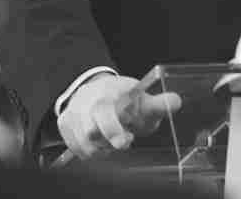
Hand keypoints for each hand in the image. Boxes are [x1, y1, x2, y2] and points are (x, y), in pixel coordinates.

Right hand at [56, 73, 181, 159]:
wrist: (93, 89)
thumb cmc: (122, 99)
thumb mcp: (141, 99)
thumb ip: (158, 104)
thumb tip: (176, 102)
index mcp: (108, 92)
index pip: (105, 111)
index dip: (114, 130)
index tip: (126, 141)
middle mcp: (87, 102)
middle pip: (90, 132)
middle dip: (108, 142)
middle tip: (124, 141)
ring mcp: (73, 113)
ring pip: (84, 145)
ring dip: (102, 149)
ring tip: (113, 140)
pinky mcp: (64, 124)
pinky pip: (76, 148)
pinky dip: (91, 151)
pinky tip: (100, 143)